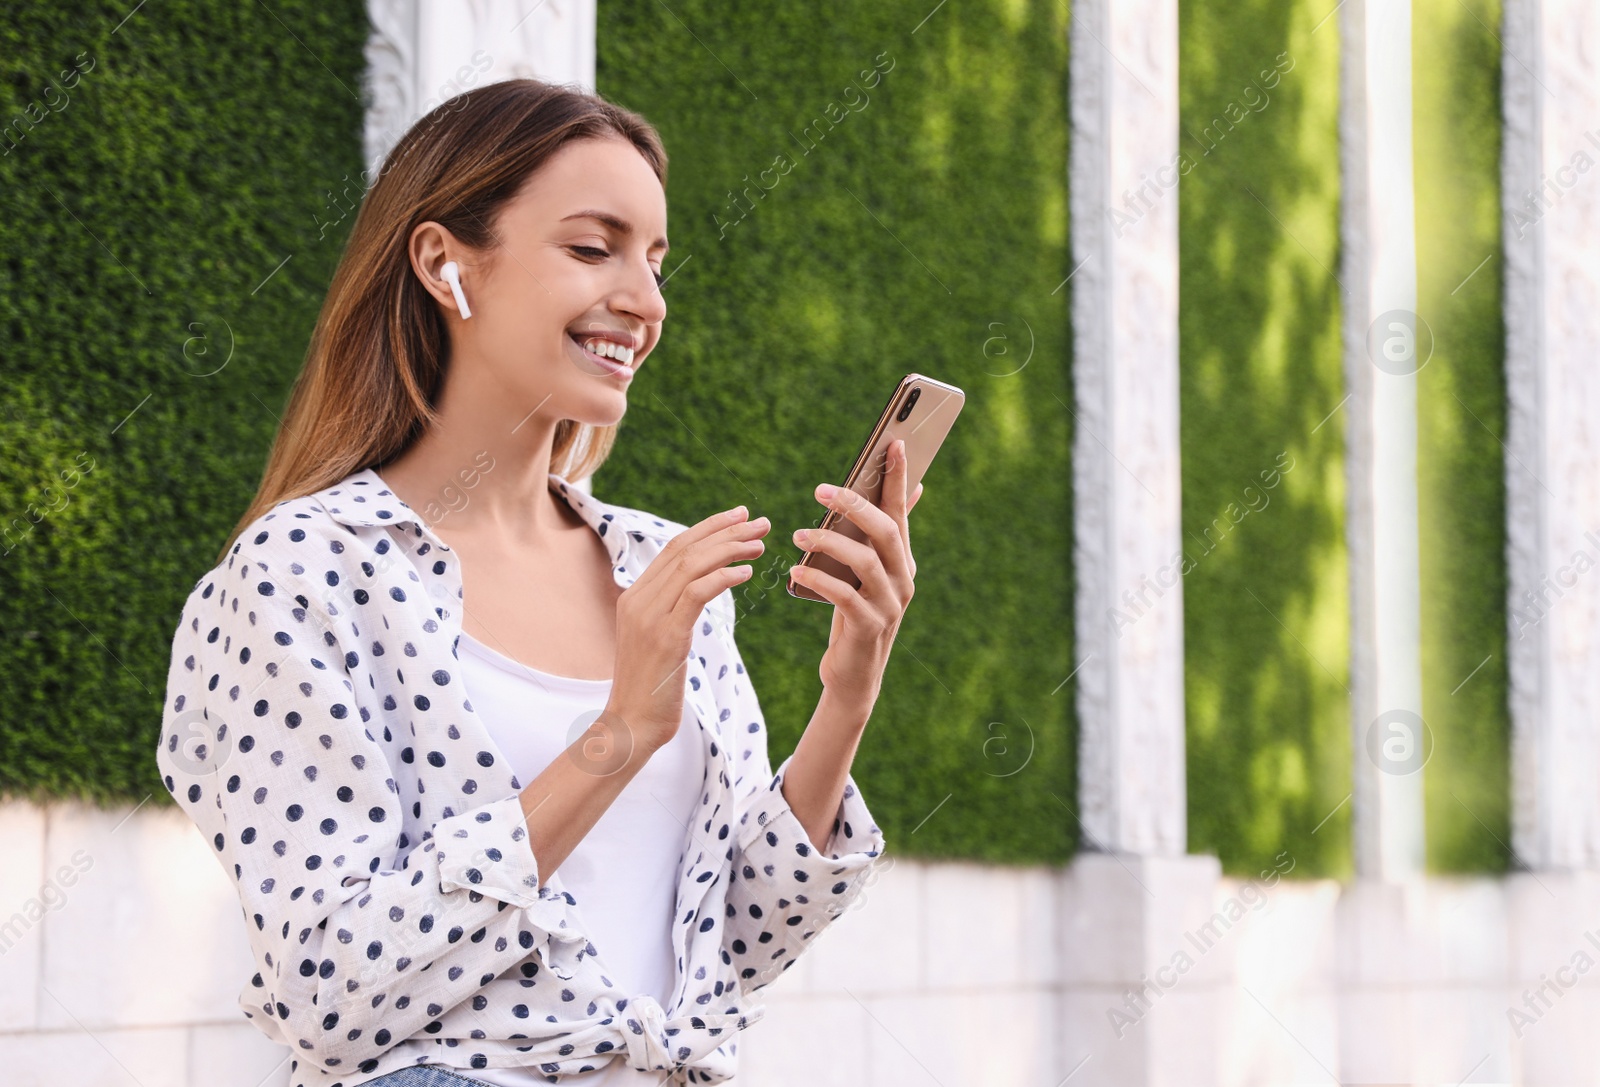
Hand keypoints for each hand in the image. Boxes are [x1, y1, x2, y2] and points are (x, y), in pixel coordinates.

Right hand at [607, 505, 770, 748]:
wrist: (632, 724)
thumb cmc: (652, 688)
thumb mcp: (658, 641)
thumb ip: (670, 613)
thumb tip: (696, 592)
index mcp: (635, 597)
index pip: (673, 549)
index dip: (708, 528)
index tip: (738, 516)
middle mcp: (638, 600)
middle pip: (684, 549)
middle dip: (725, 530)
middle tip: (759, 522)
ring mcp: (649, 617)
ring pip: (691, 565)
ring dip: (729, 549)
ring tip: (760, 544)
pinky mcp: (666, 637)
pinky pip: (696, 594)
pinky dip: (723, 577)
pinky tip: (746, 573)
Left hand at [789, 438, 923, 706]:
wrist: (854, 674)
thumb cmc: (855, 613)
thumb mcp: (868, 572)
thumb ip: (880, 534)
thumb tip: (907, 489)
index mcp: (902, 559)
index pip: (901, 510)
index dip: (898, 477)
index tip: (894, 442)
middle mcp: (903, 578)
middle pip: (885, 531)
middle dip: (855, 505)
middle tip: (819, 491)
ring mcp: (890, 604)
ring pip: (866, 562)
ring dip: (828, 543)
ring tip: (797, 536)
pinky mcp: (869, 627)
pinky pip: (845, 596)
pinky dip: (819, 579)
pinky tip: (796, 570)